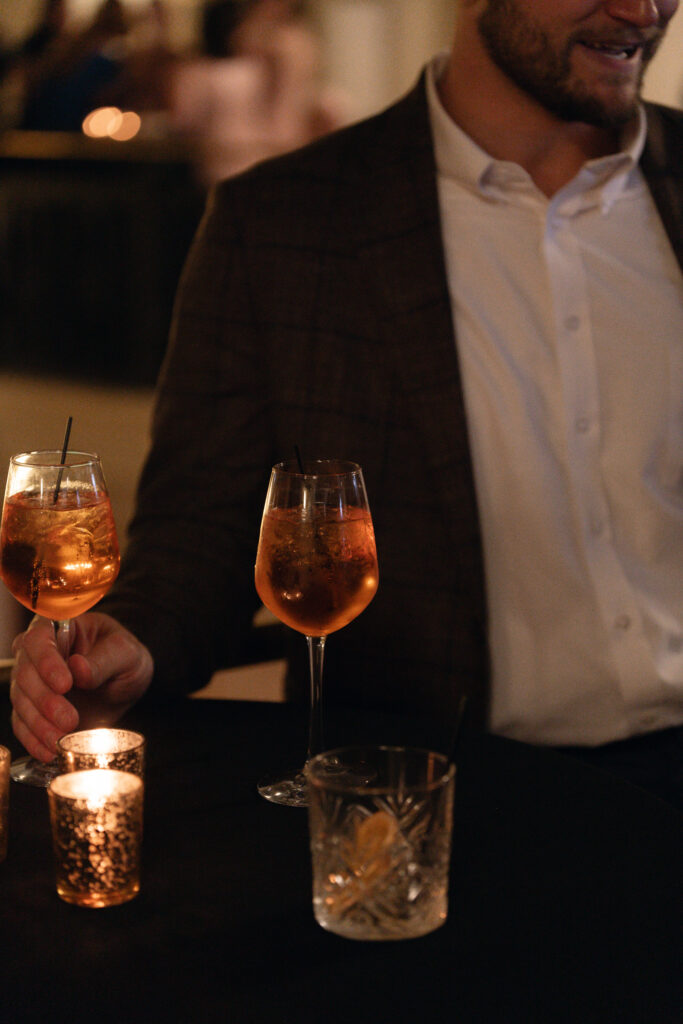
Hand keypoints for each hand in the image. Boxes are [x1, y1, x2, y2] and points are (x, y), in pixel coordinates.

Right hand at [10, 613, 153, 761]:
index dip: (47, 661)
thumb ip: (105, 659)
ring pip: (20, 701)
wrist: (125, 683)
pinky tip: (49, 751)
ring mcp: (33, 681)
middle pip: (25, 673)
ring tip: (62, 739)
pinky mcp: (33, 708)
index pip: (39, 639)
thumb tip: (78, 668)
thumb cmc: (125, 657)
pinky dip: (33, 740)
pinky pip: (22, 724)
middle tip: (69, 719)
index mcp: (60, 627)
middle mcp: (38, 652)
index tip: (65, 684)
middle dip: (44, 700)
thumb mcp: (126, 653)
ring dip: (38, 724)